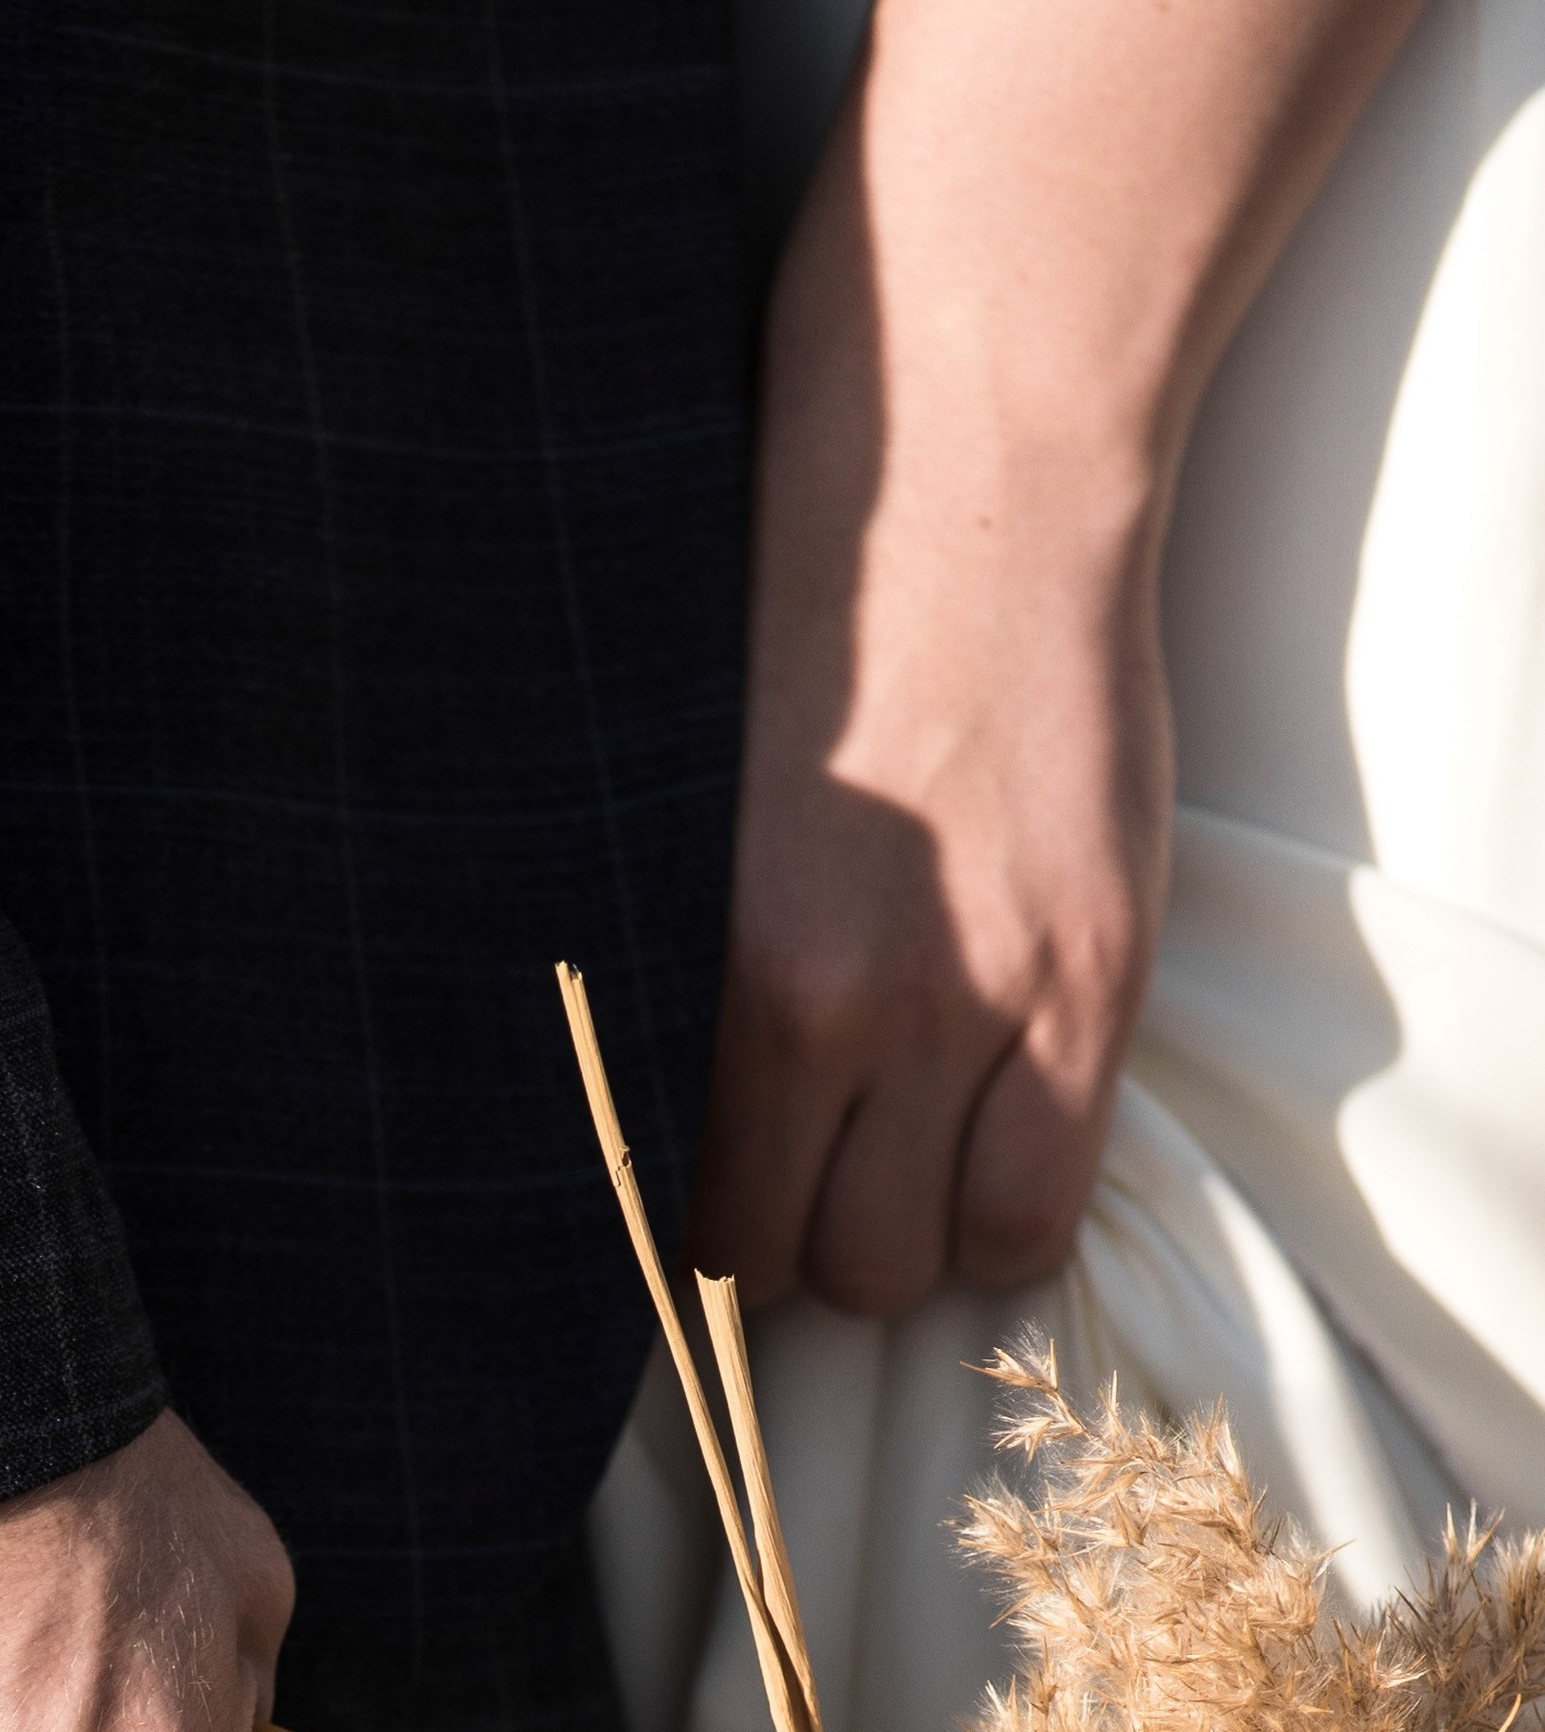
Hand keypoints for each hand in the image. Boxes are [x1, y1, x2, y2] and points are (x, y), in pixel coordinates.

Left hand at [688, 134, 1173, 1319]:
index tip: (688, 1209)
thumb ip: (679, 963)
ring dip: (906, 1239)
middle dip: (795, 1245)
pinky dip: (1003, 1212)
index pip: (688, 1213)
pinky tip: (973, 1148)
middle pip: (810, 1262)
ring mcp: (991, 997)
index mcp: (722, 959)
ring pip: (931, 1259)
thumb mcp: (682, 801)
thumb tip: (631, 1101)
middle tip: (792, 1180)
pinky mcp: (1100, 971)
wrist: (978, 468)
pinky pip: (1045, 1200)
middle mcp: (852, 1005)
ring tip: (889, 1163)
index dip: (687, 1241)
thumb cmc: (802, 604)